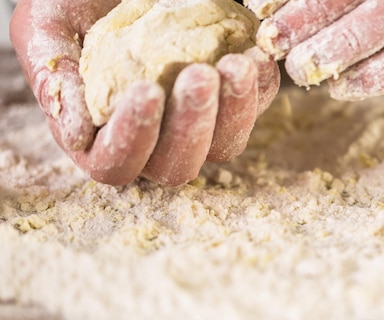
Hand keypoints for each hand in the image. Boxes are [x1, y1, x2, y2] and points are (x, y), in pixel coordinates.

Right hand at [10, 0, 279, 185]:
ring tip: (235, 64)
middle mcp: (154, 140)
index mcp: (103, 135)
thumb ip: (55, 75)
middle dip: (191, 127)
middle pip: (177, 165)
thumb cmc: (73, 4)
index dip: (132, 139)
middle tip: (198, 76)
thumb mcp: (48, 27)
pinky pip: (255, 106)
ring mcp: (197, 124)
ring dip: (234, 110)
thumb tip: (77, 134)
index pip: (116, 162)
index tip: (145, 92)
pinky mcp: (231, 99)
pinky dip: (260, 86)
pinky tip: (256, 55)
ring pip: (224, 145)